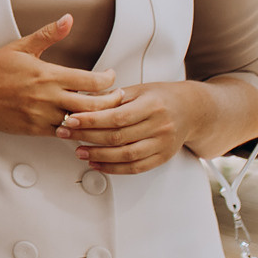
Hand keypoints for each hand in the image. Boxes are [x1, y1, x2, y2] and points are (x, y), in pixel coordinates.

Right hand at [0, 16, 120, 135]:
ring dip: (96, 118)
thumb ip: (48, 35)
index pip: (92, 81)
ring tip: (104, 112)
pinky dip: (76, 129)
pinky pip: (63, 133)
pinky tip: (82, 124)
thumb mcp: (21, 47)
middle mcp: (47, 97)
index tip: (111, 77)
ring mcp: (41, 115)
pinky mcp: (34, 129)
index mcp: (48, 74)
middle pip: (93, 105)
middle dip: (111, 102)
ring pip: (80, 122)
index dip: (108, 80)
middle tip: (117, 97)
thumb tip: (68, 19)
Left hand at [57, 81, 192, 173]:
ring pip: (125, 155)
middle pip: (118, 137)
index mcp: (152, 105)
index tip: (70, 119)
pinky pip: (135, 168)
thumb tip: (82, 102)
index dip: (91, 120)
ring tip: (79, 151)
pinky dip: (113, 168)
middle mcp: (159, 126)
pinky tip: (97, 164)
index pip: (116, 116)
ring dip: (98, 156)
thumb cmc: (162, 97)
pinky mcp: (162, 158)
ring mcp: (162, 144)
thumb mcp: (140, 89)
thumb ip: (113, 97)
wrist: (192, 110)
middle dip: (87, 137)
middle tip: (65, 134)